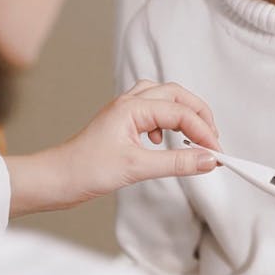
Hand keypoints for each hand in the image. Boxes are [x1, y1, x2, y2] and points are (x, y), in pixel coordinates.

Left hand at [64, 81, 219, 200]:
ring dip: (183, 114)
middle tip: (213, 138)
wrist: (56, 179)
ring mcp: (125, 113)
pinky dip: (167, 122)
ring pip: (164, 99)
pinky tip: (164, 142)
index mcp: (132, 108)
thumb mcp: (137, 167)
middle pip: (176, 95)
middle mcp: (130, 104)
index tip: (217, 153)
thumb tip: (207, 160)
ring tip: (195, 136)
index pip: (181, 113)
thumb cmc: (85, 169)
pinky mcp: (122, 125)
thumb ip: (176, 163)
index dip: (204, 132)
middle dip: (198, 114)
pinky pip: (152, 112)